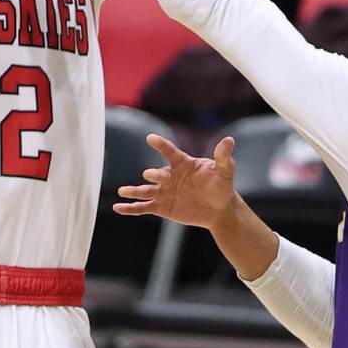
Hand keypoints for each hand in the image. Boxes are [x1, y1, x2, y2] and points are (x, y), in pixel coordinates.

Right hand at [114, 133, 238, 230]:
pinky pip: (142, 207)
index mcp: (183, 163)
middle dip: (154, 174)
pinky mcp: (161, 207)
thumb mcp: (225, 171)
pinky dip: (130, 208)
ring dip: (133, 191)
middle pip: (157, 174)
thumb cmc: (221, 186)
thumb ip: (223, 157)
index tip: (151, 138)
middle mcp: (170, 176)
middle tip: (150, 175)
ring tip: (122, 191)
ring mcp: (164, 192)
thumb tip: (229, 140)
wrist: (219, 209)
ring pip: (145, 191)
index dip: (161, 145)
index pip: (170, 152)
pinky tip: (118, 208)